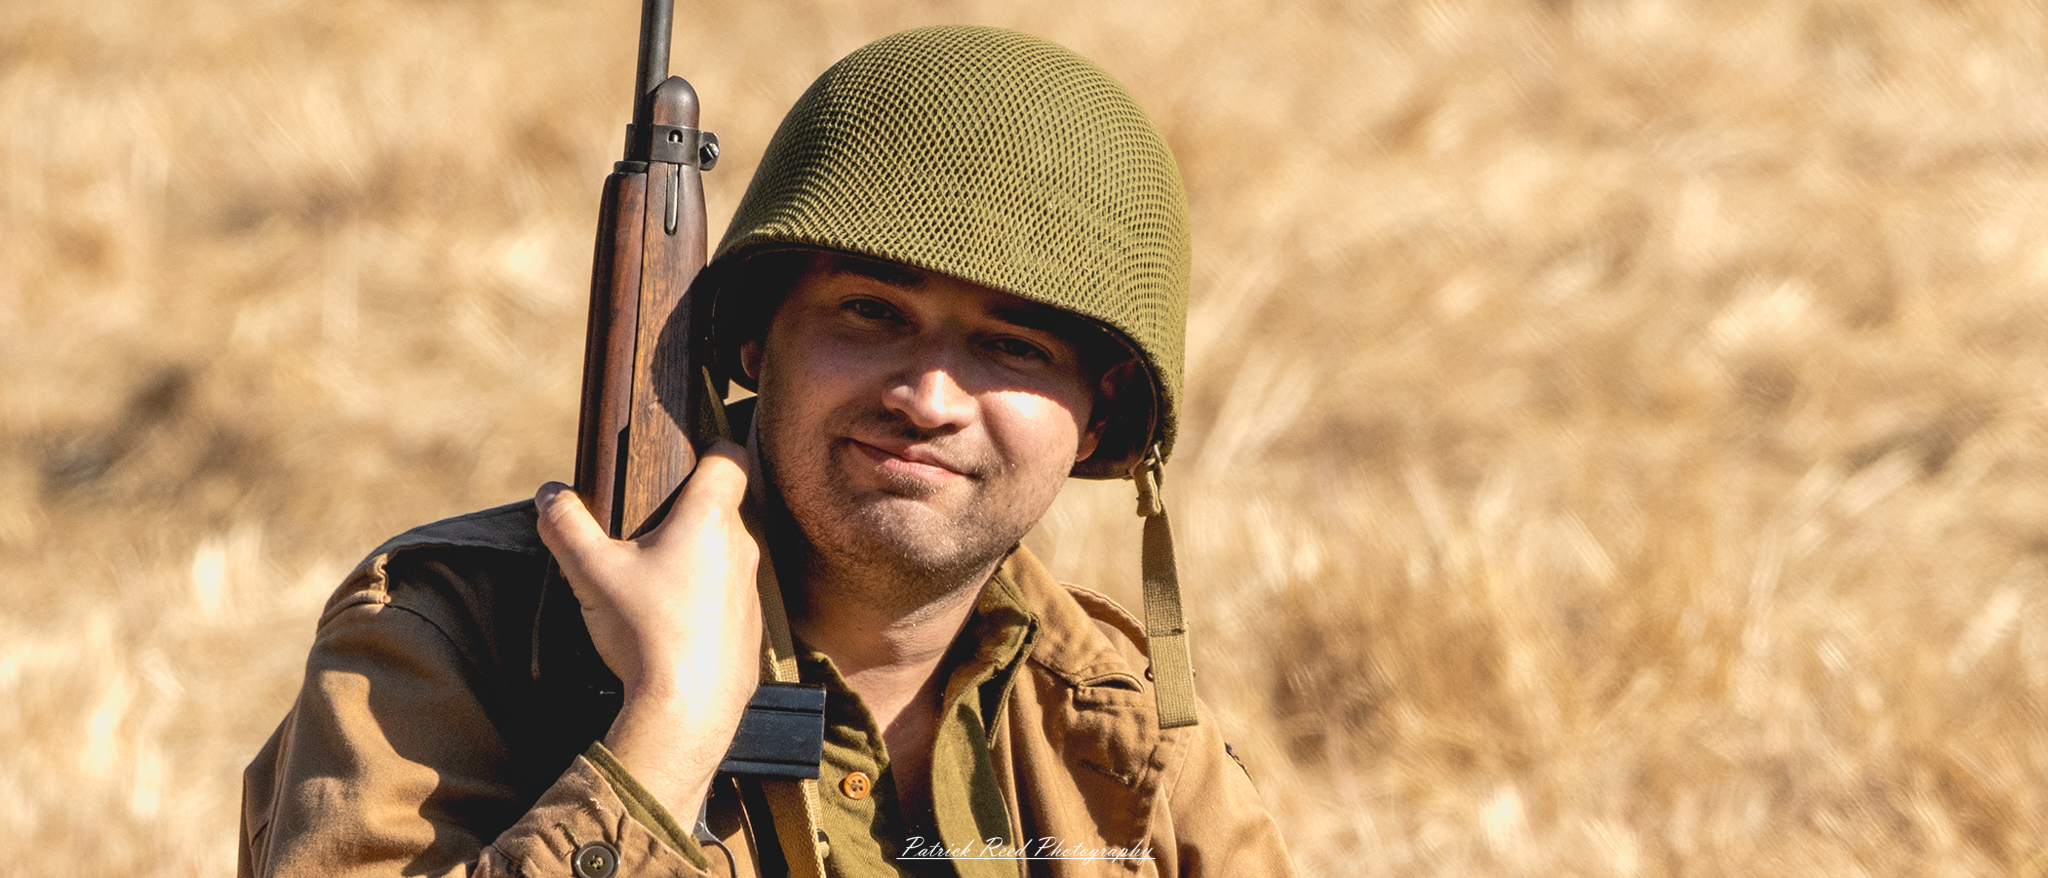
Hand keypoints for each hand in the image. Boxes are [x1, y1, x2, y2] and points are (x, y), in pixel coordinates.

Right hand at [534, 440, 762, 812]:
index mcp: (708, 519)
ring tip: (653, 584)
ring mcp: (752, 591)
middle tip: (647, 531)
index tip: (690, 456)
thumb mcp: (590, 573)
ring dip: (697, 560)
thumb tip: (550, 494)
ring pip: (726, 557)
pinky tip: (673, 626)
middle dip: (688, 512)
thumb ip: (567, 526)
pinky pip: (730, 601)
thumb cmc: (643, 632)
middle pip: (722, 510)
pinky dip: (706, 603)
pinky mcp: (752, 630)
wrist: (686, 711)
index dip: (711, 449)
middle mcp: (741, 548)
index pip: (728, 458)